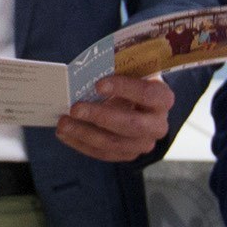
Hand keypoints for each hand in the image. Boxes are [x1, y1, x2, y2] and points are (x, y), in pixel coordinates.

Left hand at [55, 74, 175, 163]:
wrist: (139, 104)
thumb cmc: (132, 82)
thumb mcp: (130, 72)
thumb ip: (116, 72)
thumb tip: (85, 74)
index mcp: (163, 99)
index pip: (146, 94)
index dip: (123, 88)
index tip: (98, 84)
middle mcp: (158, 125)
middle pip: (131, 124)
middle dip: (100, 117)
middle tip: (75, 108)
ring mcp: (144, 143)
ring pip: (114, 143)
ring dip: (85, 133)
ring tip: (63, 123)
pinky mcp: (128, 155)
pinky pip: (103, 153)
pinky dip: (81, 144)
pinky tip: (64, 134)